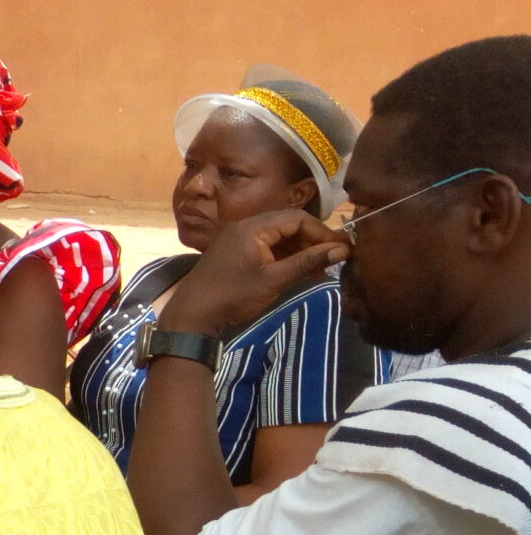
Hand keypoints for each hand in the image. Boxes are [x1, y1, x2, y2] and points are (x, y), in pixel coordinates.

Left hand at [159, 211, 345, 335]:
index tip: (340, 249)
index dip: (321, 232)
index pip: (297, 218)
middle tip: (333, 259)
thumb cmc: (233, 296)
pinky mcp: (237, 252)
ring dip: (300, 250)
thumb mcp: (274, 280)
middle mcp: (245, 227)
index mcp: (252, 227)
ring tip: (320, 269)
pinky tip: (301, 271)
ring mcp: (239, 239)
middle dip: (312, 241)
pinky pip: (267, 247)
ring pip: (279, 237)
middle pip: (289, 225)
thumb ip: (307, 262)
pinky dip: (285, 257)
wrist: (192, 316)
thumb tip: (342, 250)